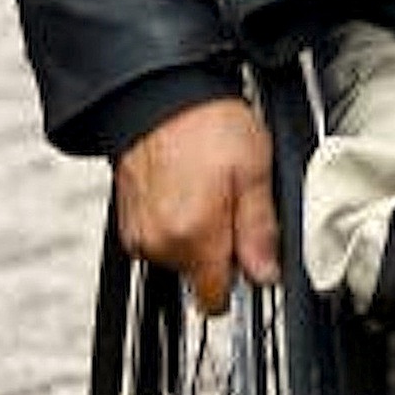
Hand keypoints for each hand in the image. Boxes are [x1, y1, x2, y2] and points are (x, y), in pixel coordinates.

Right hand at [115, 97, 279, 319]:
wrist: (159, 95)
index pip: (215, 298)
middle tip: (233, 204)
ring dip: (197, 234)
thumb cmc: (206, 123)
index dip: (240, 279)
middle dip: (221, 250)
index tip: (251, 256)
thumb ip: (260, 231)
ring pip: (180, 257)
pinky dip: (175, 222)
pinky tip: (187, 189)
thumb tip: (266, 274)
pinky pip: (159, 238)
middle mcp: (159, 242)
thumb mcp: (255, 171)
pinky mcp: (127, 220)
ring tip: (209, 190)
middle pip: (199, 275)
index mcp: (193, 236)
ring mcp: (139, 232)